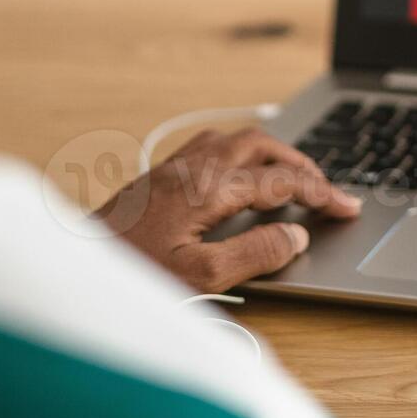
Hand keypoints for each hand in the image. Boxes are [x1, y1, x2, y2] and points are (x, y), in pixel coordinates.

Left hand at [93, 128, 362, 292]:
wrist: (69, 267)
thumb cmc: (128, 276)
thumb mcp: (200, 277)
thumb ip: (254, 254)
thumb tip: (296, 236)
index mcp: (207, 188)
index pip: (280, 182)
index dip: (320, 193)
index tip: (347, 208)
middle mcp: (190, 168)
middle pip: (260, 145)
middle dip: (300, 164)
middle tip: (326, 191)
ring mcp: (170, 168)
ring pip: (234, 140)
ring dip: (270, 154)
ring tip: (292, 179)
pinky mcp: (156, 177)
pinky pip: (210, 148)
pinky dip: (241, 156)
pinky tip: (239, 177)